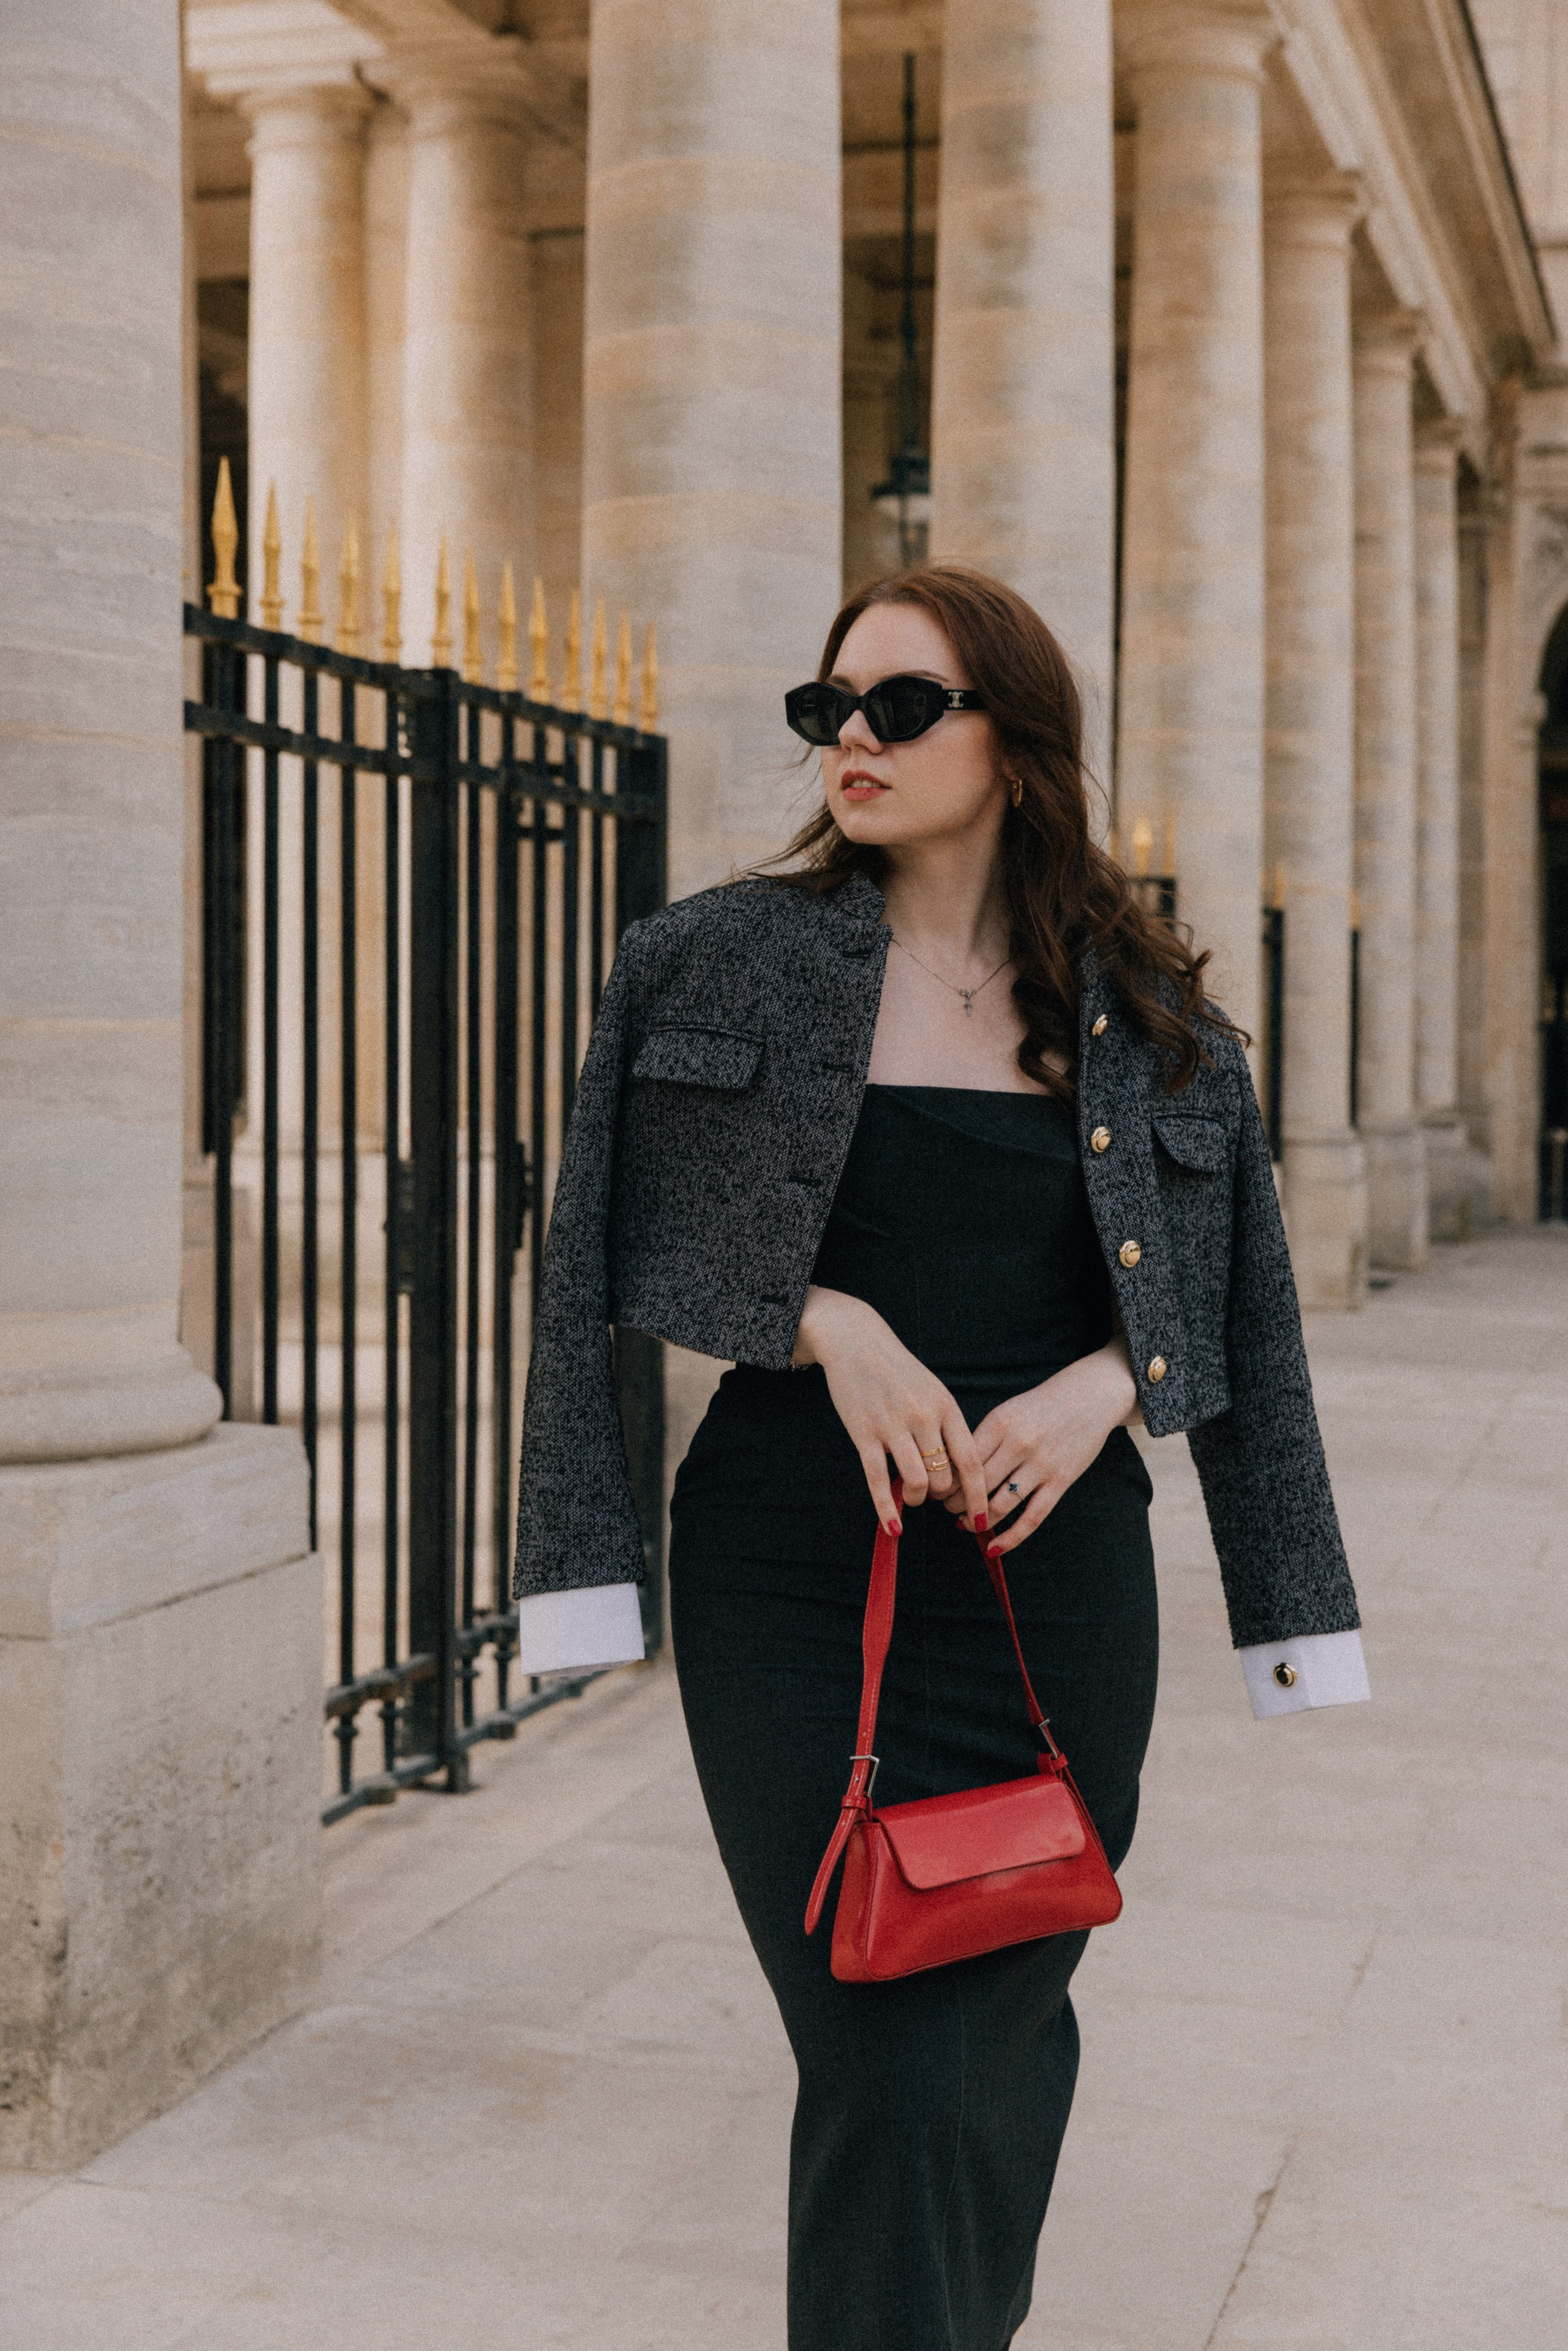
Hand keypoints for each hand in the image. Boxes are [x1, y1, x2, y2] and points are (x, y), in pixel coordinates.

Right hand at [791, 1285, 990, 1532]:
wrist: (856, 1341)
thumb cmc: (898, 1371)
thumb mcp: (933, 1391)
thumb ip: (946, 1426)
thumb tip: (957, 1470)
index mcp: (946, 1407)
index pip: (970, 1460)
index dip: (978, 1495)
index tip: (984, 1518)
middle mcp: (923, 1417)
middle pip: (944, 1477)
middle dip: (941, 1496)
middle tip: (934, 1496)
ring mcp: (892, 1425)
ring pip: (916, 1481)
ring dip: (917, 1499)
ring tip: (912, 1497)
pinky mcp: (864, 1433)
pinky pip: (878, 1480)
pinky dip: (887, 1509)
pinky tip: (894, 1528)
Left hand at [943, 1337, 1138, 1555]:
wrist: (1089, 1395)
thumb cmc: (1041, 1405)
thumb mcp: (1007, 1411)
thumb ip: (983, 1439)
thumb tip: (953, 1470)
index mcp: (998, 1424)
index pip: (961, 1461)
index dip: (945, 1482)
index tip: (936, 1490)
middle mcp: (1018, 1444)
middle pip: (976, 1486)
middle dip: (956, 1504)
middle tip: (948, 1509)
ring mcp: (1041, 1464)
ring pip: (999, 1506)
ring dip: (977, 1521)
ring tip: (967, 1524)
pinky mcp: (1061, 1481)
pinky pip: (1031, 1518)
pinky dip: (1010, 1538)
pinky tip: (994, 1548)